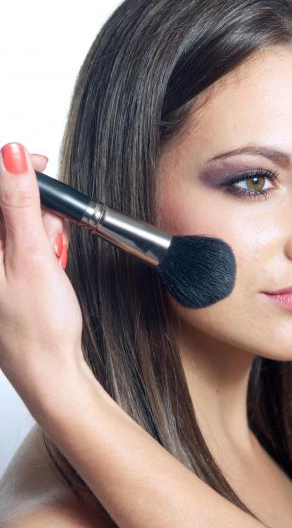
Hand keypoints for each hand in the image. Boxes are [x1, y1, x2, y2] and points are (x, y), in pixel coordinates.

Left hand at [0, 142, 84, 407]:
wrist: (50, 372)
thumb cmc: (38, 330)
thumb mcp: (32, 258)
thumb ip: (21, 204)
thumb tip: (11, 156)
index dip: (11, 170)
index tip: (39, 168)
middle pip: (1, 207)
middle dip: (31, 209)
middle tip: (48, 235)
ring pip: (11, 223)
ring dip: (37, 229)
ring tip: (50, 259)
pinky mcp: (0, 277)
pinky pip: (15, 244)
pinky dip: (36, 246)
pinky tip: (46, 265)